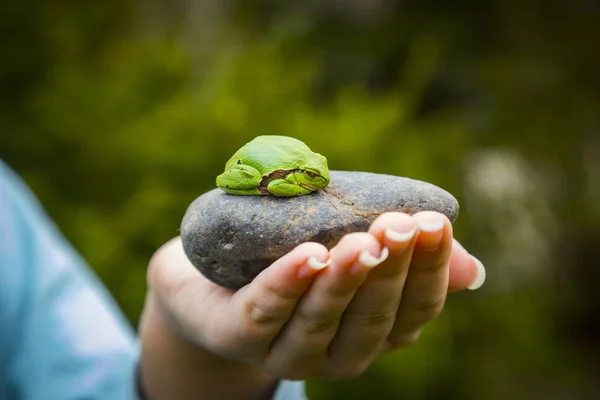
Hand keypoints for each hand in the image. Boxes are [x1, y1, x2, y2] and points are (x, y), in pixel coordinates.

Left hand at [145, 211, 484, 382]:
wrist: (212, 272)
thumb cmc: (294, 256)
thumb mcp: (352, 249)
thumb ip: (406, 260)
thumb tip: (472, 270)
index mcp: (371, 332)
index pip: (414, 310)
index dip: (429, 270)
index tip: (434, 222)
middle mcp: (335, 353)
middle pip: (372, 321)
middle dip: (389, 272)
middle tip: (400, 225)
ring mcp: (285, 352)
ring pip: (320, 321)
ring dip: (343, 282)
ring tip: (361, 241)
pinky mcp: (235, 335)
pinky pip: (264, 313)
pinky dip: (287, 286)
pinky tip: (308, 257)